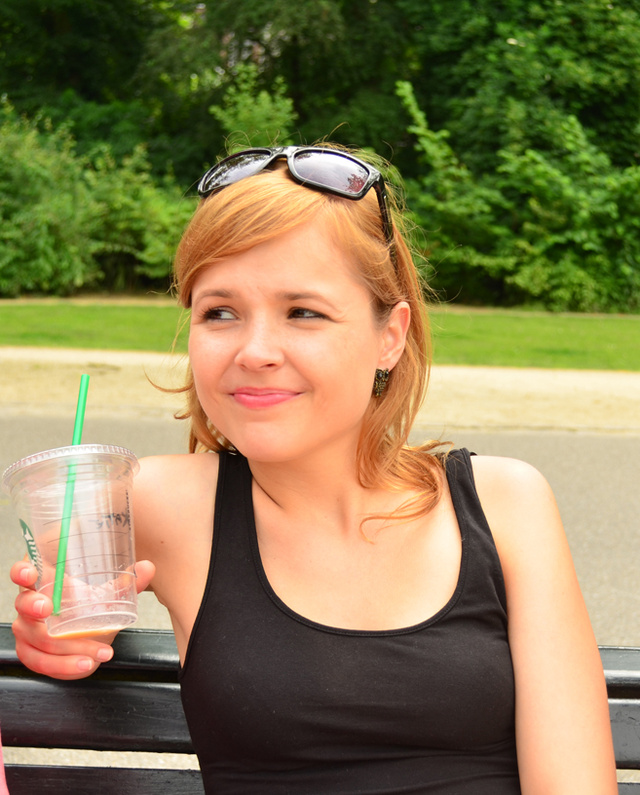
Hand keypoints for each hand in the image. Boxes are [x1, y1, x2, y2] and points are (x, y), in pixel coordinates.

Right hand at [11, 559, 155, 679]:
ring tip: (96, 651)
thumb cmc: (87, 604)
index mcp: (43, 581)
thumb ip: (127, 582)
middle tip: (48, 608)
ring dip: (66, 647)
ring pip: (37, 639)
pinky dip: (64, 665)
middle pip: (24, 604)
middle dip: (34, 606)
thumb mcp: (107, 593)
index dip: (22, 572)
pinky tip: (86, 664)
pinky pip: (41, 661)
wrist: (85, 631)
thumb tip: (147, 567)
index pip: (23, 572)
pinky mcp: (31, 652)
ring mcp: (27, 629)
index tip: (31, 573)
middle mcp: (30, 603)